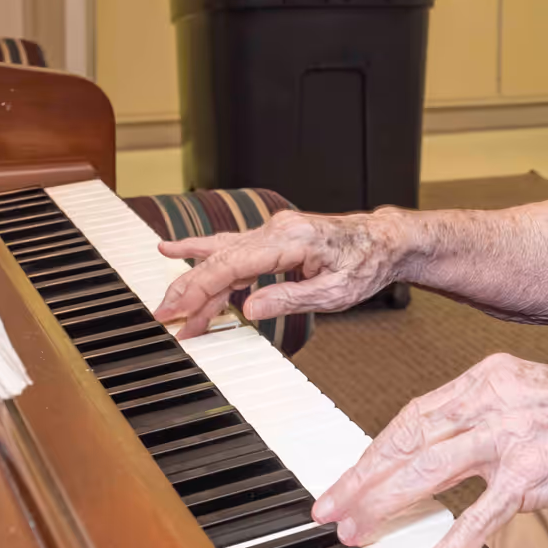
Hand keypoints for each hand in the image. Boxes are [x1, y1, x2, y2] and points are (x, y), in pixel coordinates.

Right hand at [153, 209, 398, 336]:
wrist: (384, 241)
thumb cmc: (366, 264)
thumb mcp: (336, 292)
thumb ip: (290, 298)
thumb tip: (248, 309)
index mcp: (291, 240)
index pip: (232, 264)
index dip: (199, 288)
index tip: (176, 310)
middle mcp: (276, 229)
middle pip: (220, 260)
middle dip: (188, 290)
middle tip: (163, 317)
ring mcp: (272, 231)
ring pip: (222, 256)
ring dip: (196, 282)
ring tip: (169, 306)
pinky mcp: (272, 238)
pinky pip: (232, 249)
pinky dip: (203, 253)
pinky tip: (174, 249)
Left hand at [313, 355, 547, 547]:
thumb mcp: (531, 398)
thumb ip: (484, 419)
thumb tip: (437, 452)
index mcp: (490, 376)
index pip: (414, 413)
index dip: (374, 449)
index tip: (347, 477)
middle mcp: (496, 398)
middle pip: (410, 438)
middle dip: (362, 478)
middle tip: (330, 509)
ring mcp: (515, 434)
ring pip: (430, 469)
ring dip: (386, 505)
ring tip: (358, 533)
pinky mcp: (537, 472)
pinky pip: (480, 516)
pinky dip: (448, 547)